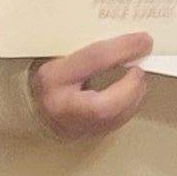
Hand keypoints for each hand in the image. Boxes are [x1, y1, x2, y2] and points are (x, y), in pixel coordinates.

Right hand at [29, 32, 154, 140]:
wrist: (32, 106)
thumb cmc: (50, 75)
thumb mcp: (61, 55)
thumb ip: (90, 49)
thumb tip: (127, 40)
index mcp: (52, 78)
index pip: (93, 60)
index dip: (122, 49)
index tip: (144, 40)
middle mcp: (61, 106)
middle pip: (104, 104)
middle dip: (130, 87)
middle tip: (139, 69)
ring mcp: (74, 126)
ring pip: (113, 118)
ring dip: (133, 96)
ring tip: (137, 78)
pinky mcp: (87, 135)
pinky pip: (115, 123)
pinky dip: (128, 106)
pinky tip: (130, 93)